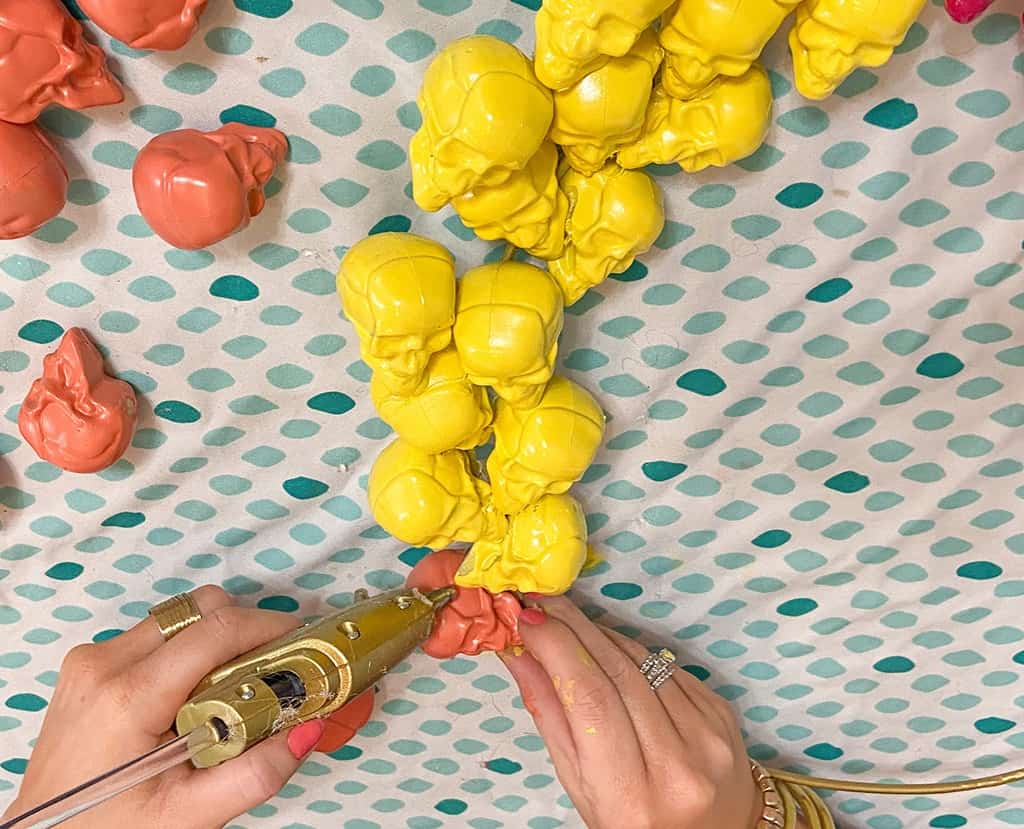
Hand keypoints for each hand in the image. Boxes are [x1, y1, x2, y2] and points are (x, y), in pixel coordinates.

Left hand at [3, 586, 330, 828]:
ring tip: (233, 687)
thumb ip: (256, 774)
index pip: (216, 629)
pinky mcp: (89, 664)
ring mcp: (91, 660)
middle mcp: (104, 664)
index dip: (269, 627)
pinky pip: (155, 634)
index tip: (301, 640)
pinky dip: (188, 650)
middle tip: (274, 666)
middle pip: (199, 609)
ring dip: (216, 639)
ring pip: (179, 616)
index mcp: (128, 698)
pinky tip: (195, 693)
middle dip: (246, 629)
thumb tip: (308, 729)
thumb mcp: (189, 816)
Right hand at [499, 596, 762, 828]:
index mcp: (631, 797)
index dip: (557, 649)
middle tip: (540, 604)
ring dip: (598, 632)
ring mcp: (707, 736)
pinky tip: (607, 646)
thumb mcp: (579, 785)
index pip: (590, 701)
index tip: (528, 619)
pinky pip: (665, 665)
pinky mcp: (721, 711)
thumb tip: (517, 649)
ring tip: (566, 620)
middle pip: (616, 672)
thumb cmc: (634, 820)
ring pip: (641, 660)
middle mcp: (676, 766)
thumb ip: (549, 715)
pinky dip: (629, 649)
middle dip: (572, 628)